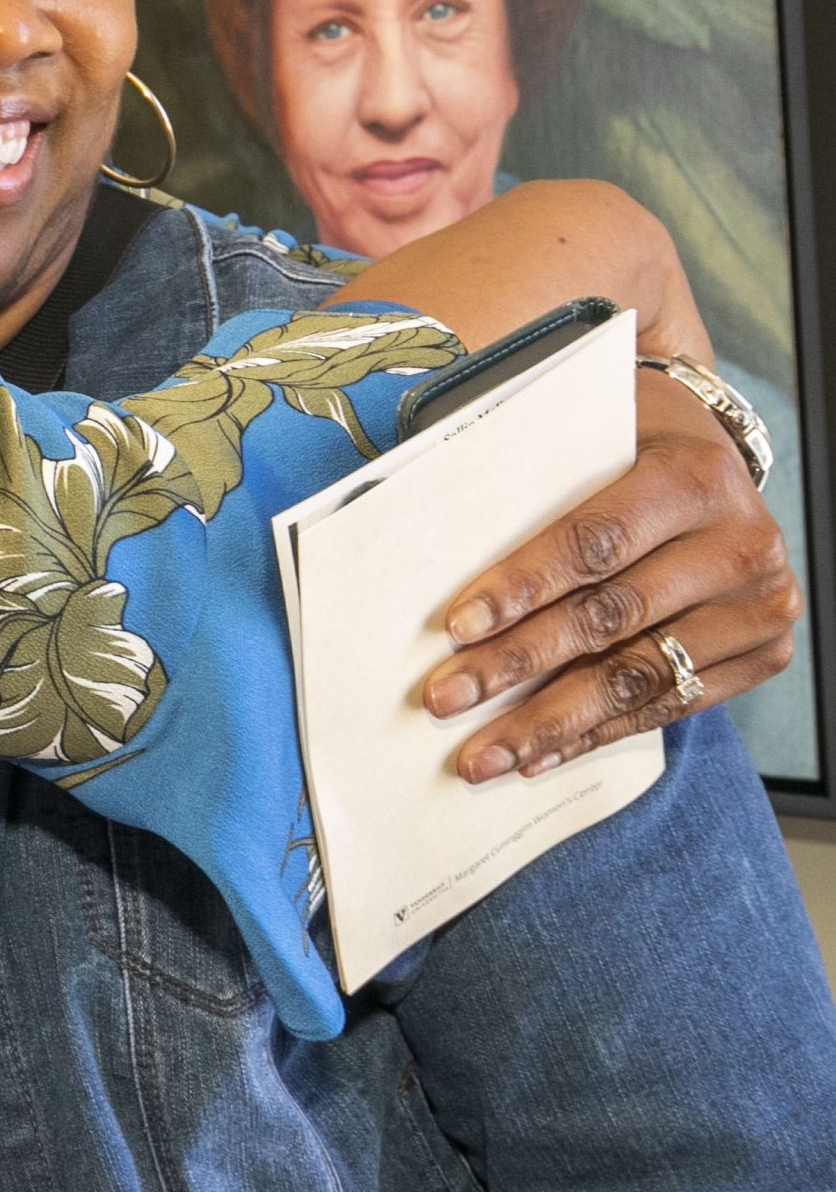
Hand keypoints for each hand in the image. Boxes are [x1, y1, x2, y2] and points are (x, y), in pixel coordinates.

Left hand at [422, 374, 797, 780]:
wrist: (715, 457)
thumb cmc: (627, 442)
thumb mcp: (589, 435)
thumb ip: (533, 482)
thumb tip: (428, 547)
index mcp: (691, 476)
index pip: (593, 542)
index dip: (522, 587)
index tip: (456, 628)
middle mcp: (739, 544)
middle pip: (610, 618)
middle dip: (517, 666)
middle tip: (444, 699)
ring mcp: (759, 607)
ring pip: (638, 676)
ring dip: (551, 722)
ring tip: (483, 753)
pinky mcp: (763, 654)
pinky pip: (669, 705)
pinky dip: (597, 733)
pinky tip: (539, 755)